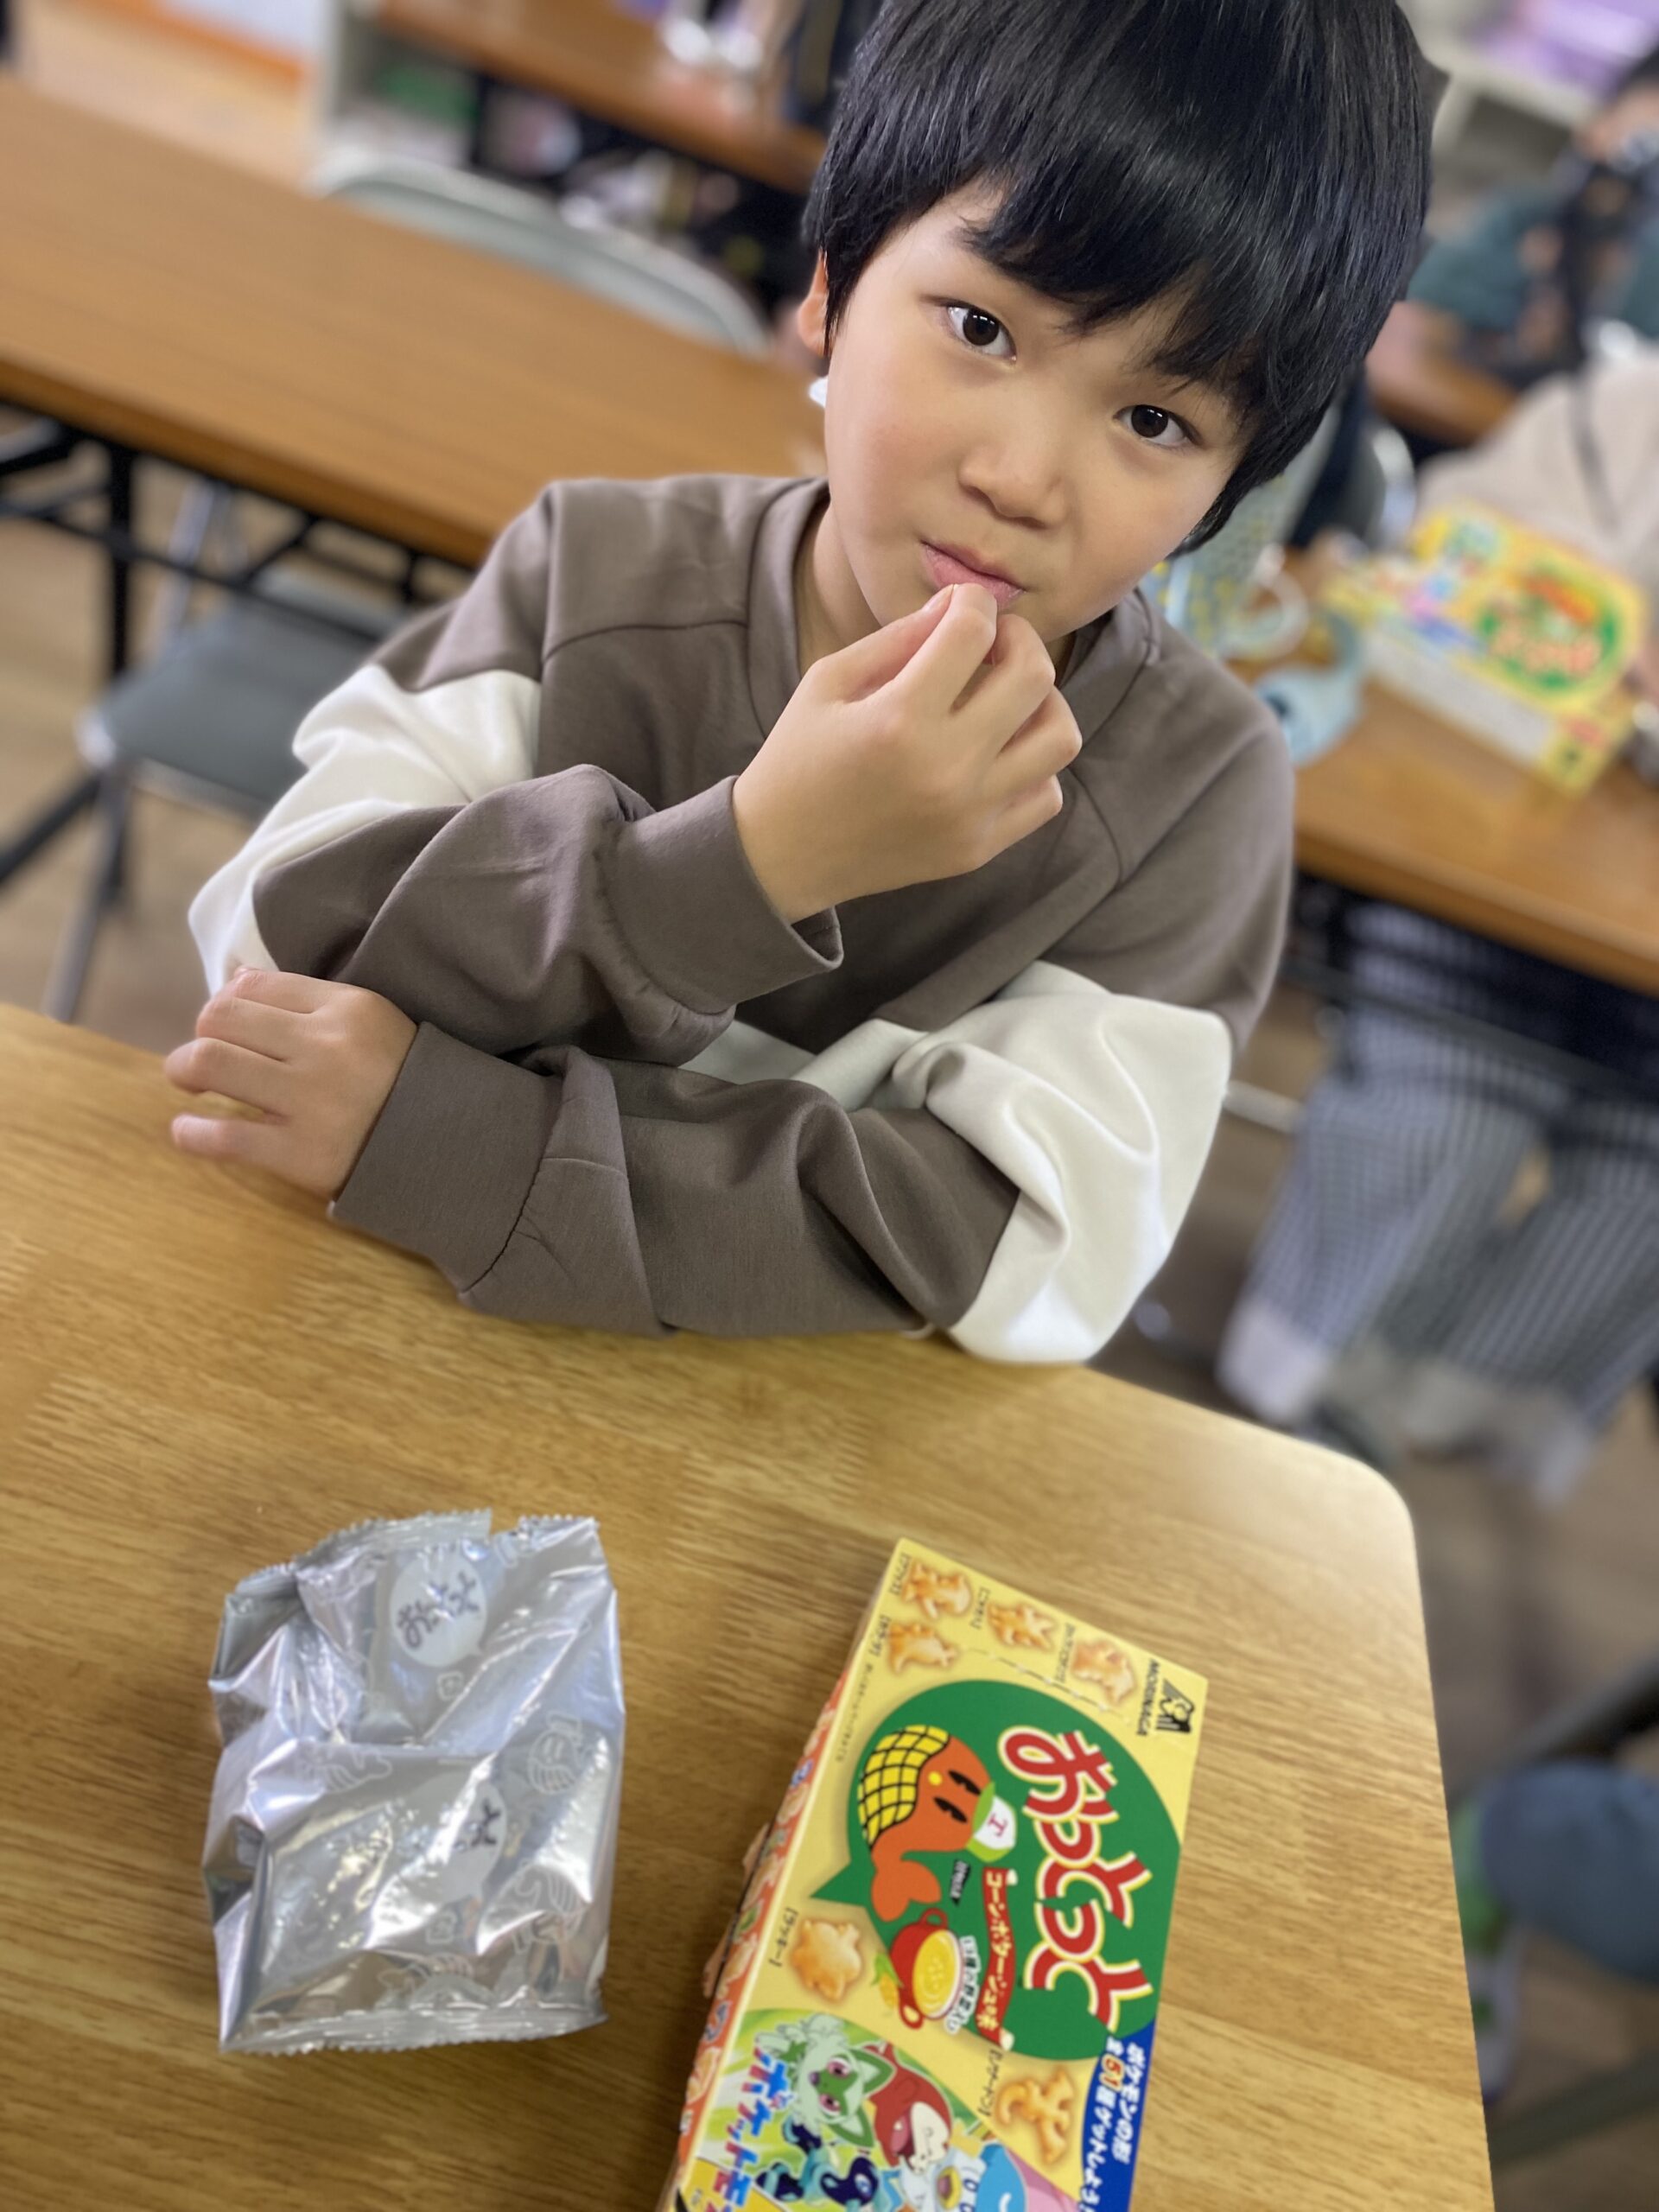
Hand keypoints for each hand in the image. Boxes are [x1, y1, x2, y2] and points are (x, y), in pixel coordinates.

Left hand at [166, 967, 415, 1198]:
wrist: (449, 1147)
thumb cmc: (402, 1079)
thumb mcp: (369, 1020)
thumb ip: (304, 999)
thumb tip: (233, 982)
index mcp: (345, 1009)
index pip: (254, 987)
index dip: (226, 1004)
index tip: (227, 1027)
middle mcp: (324, 1048)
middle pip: (220, 1018)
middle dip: (200, 1035)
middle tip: (201, 1058)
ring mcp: (310, 1101)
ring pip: (210, 1064)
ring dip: (184, 1071)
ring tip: (189, 1083)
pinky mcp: (300, 1153)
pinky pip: (224, 1135)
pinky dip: (191, 1133)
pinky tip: (186, 1131)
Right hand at [733, 582, 1081, 920]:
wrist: (781, 857)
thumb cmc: (798, 759)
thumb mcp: (829, 682)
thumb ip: (898, 638)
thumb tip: (960, 605)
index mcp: (899, 719)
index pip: (973, 631)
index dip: (974, 602)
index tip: (962, 606)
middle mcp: (945, 768)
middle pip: (1034, 676)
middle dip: (1019, 640)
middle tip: (993, 644)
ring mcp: (969, 814)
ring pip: (1059, 737)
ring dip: (1041, 703)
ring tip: (1007, 699)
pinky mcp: (978, 847)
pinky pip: (1046, 795)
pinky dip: (1033, 765)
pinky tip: (997, 752)